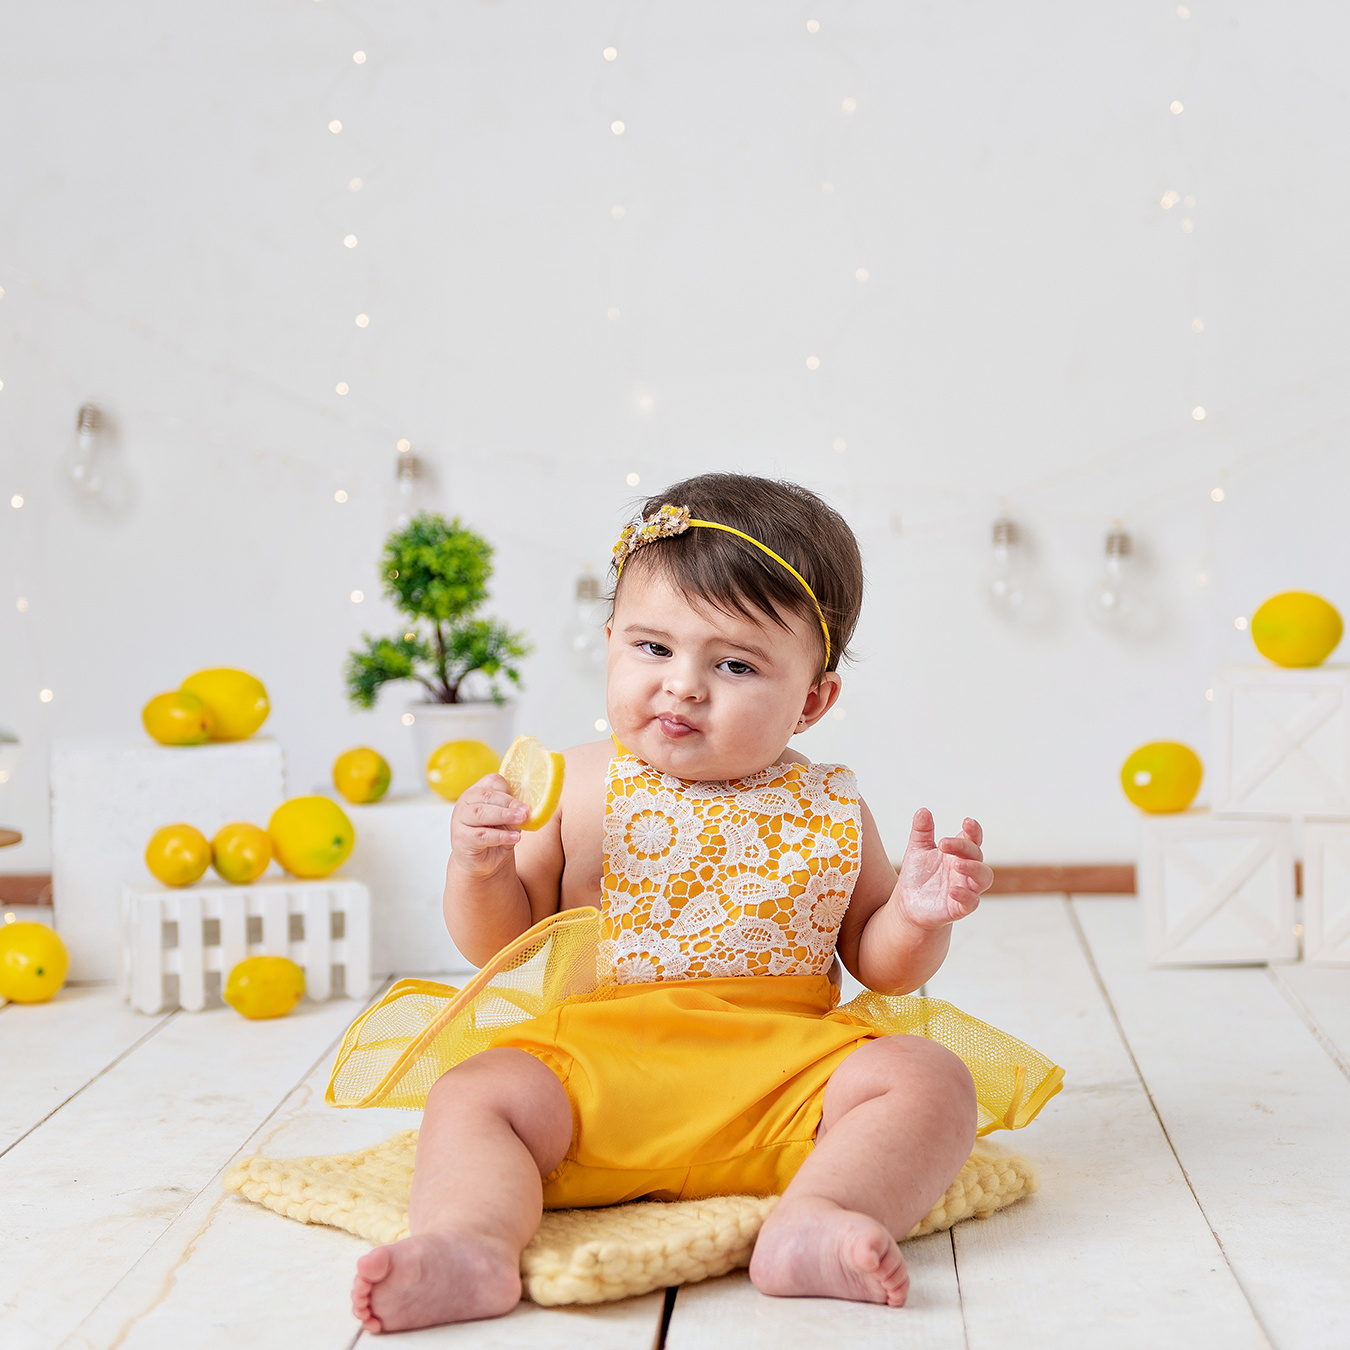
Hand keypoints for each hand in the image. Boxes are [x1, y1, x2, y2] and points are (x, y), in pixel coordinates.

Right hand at [449, 773, 527, 878]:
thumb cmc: (496, 834)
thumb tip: (531, 806)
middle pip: (486, 795)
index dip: (509, 790)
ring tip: (521, 820)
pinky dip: (500, 836)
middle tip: (526, 811)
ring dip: (504, 815)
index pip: (492, 782)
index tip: (526, 801)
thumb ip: (516, 810)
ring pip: (480, 813)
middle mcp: (465, 803)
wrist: (484, 862)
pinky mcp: (462, 839)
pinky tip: (515, 837)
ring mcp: (460, 820)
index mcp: (477, 792)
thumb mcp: (509, 819)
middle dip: (509, 802)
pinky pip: (481, 835)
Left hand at [893, 809, 992, 929]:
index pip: (973, 839)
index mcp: (958, 853)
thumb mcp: (917, 849)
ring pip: (984, 878)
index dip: (974, 830)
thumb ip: (922, 831)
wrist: (907, 902)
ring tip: (957, 864)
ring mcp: (965, 888)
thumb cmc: (918, 874)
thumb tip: (923, 810)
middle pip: (977, 855)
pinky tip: (952, 890)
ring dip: (973, 869)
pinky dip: (965, 895)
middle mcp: (965, 869)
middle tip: (944, 843)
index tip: (966, 822)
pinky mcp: (960, 907)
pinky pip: (972, 902)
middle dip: (965, 847)